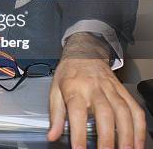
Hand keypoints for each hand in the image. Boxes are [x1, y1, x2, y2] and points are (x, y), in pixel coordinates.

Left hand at [47, 33, 145, 148]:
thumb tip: (52, 135)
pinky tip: (138, 141)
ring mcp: (111, 89)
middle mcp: (94, 88)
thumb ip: (55, 115)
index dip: (78, 132)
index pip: (76, 112)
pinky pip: (134, 109)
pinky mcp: (122, 91)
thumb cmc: (68, 72)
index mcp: (74, 89)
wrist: (84, 51)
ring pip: (123, 112)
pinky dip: (139, 126)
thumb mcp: (54, 90)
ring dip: (127, 134)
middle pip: (104, 113)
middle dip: (107, 136)